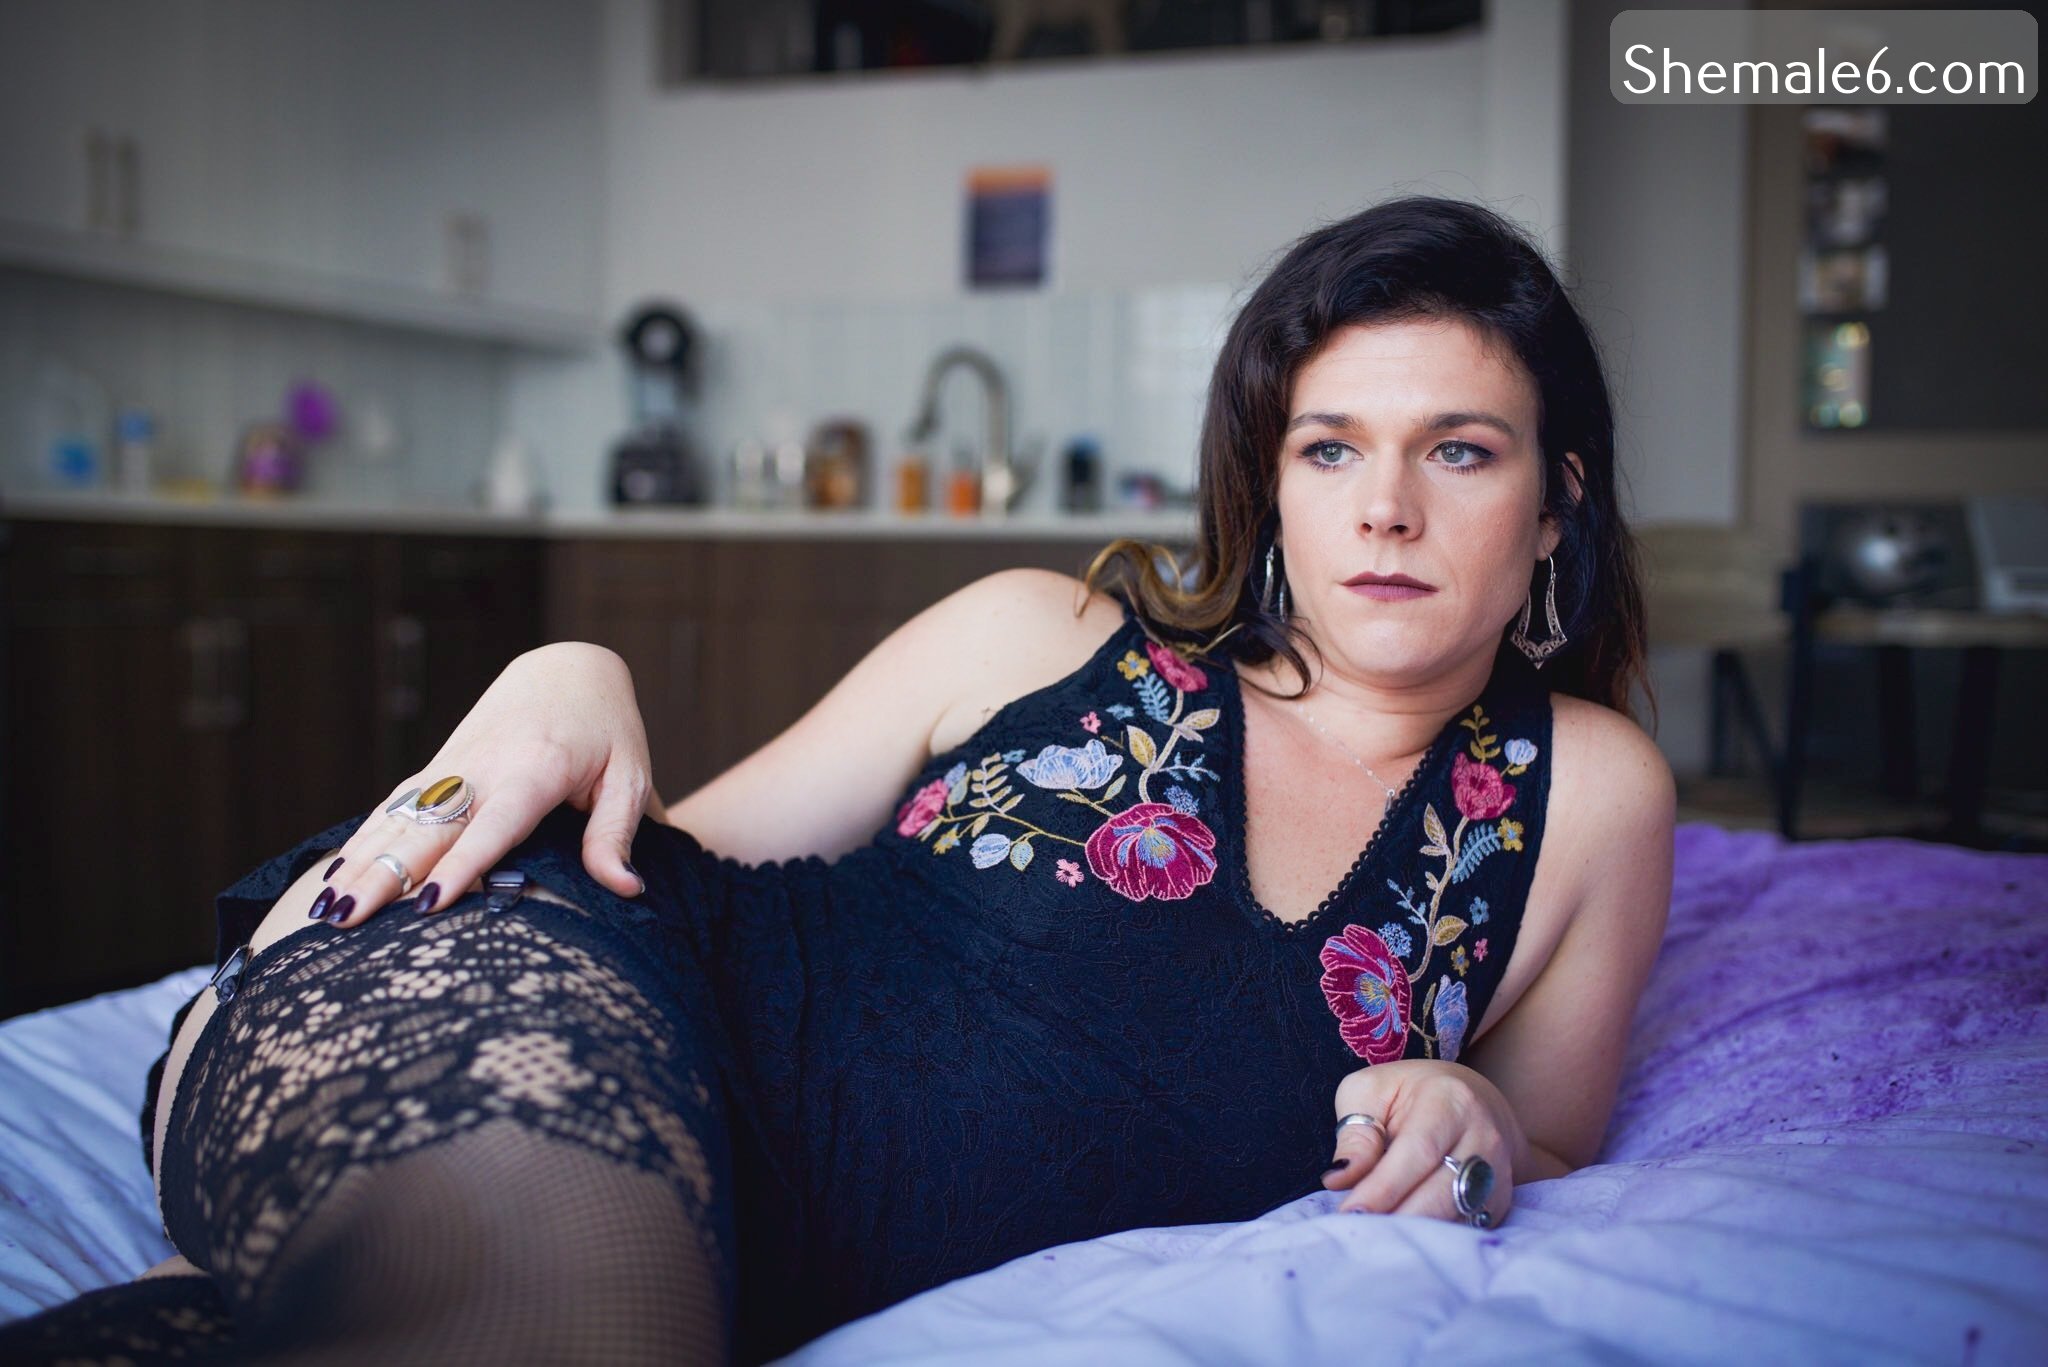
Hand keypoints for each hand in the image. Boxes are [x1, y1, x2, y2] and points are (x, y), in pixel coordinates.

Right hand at [309, 642, 668, 928]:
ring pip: (400, 818)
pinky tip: (334, 874)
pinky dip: (363, 840)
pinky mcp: (439, 767)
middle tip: (347, 919)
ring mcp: (454, 766)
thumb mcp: (629, 777)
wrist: (568, 669)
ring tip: (327, 910)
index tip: (429, 904)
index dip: (462, 865)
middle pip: (429, 828)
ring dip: (361, 863)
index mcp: (536, 770)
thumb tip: (629, 890)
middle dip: (386, 876)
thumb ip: (617, 835)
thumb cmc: (607, 730)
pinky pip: (395, 806)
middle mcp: (484, 767)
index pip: (493, 825)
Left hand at [1320, 1059, 1522, 1226]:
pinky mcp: (1499, 1202)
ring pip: (1457, 1217)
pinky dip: (1434, 1241)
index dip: (1385, 1187)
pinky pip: (1467, 1230)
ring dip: (1416, 1235)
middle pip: (1442, 1192)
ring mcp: (1498, 1173)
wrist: (1471, 1100)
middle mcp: (1484, 1137)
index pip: (1418, 1151)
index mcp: (1450, 1101)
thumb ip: (1356, 1133)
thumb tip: (1340, 1179)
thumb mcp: (1371, 1092)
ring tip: (1376, 1241)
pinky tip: (1404, 1242)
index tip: (1351, 1212)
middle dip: (1398, 1219)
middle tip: (1359, 1234)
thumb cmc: (1409, 1095)